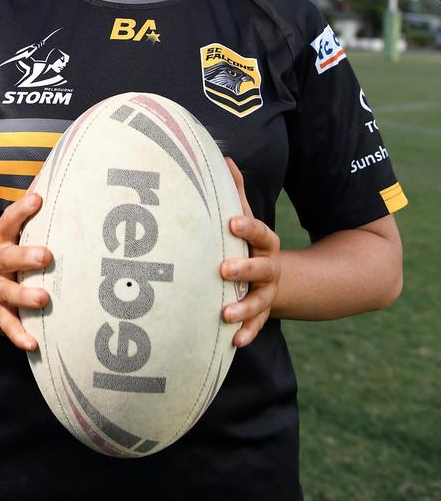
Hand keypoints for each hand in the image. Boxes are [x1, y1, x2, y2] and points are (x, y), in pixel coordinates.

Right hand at [0, 192, 51, 349]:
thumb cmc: (16, 255)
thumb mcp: (19, 234)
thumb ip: (33, 211)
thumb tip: (56, 171)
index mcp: (3, 241)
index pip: (8, 222)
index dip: (21, 210)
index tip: (38, 199)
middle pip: (7, 258)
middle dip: (25, 256)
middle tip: (47, 255)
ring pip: (7, 294)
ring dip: (25, 296)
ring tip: (43, 299)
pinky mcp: (2, 317)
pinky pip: (10, 327)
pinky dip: (20, 336)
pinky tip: (34, 344)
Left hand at [220, 158, 280, 347]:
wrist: (278, 278)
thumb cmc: (249, 243)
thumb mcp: (245, 219)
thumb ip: (236, 193)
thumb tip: (224, 157)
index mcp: (263, 244)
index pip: (259, 233)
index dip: (247, 227)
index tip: (231, 222)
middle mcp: (268, 269)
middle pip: (261, 268)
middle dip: (244, 268)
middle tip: (223, 269)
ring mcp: (266, 293)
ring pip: (258, 301)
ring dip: (243, 308)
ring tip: (225, 314)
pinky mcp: (260, 314)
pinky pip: (255, 326)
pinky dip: (246, 334)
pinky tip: (233, 343)